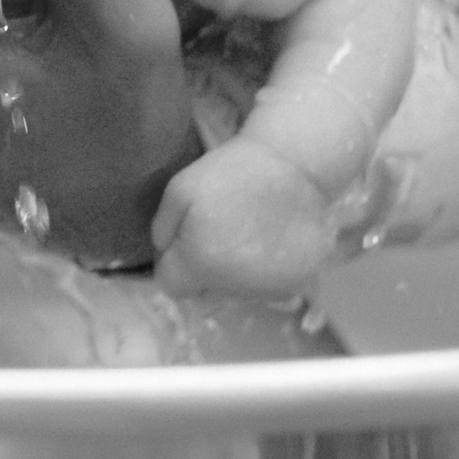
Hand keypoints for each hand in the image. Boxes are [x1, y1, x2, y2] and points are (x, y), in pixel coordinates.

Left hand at [152, 134, 335, 296]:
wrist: (295, 164)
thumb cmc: (234, 171)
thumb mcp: (180, 187)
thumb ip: (162, 228)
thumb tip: (163, 254)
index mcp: (201, 262)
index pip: (172, 287)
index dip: (173, 263)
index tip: (186, 240)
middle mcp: (234, 286)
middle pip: (204, 294)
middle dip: (203, 271)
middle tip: (218, 235)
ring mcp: (268, 289)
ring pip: (235, 294)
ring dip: (234, 273)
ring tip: (246, 235)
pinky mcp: (296, 285)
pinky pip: (266, 290)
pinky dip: (264, 273)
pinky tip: (268, 242)